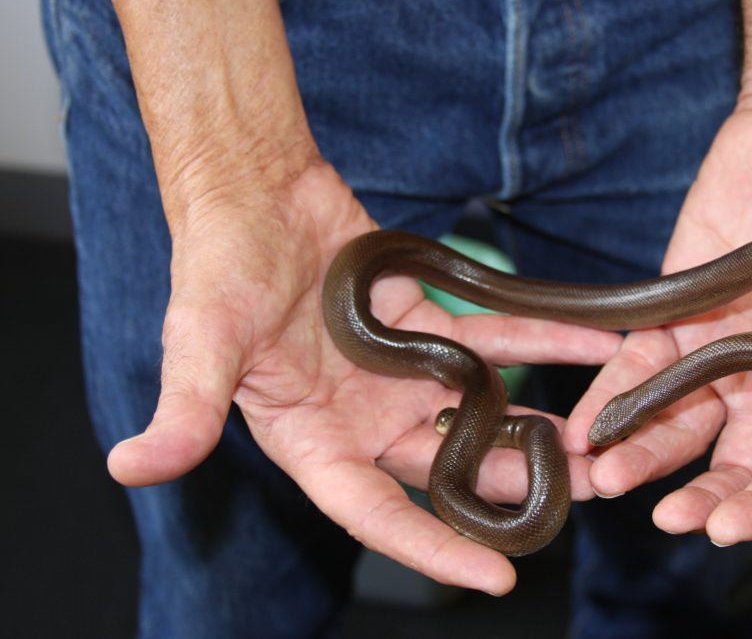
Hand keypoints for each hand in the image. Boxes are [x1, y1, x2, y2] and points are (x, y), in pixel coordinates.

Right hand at [107, 163, 622, 593]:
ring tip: (601, 441)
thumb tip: (131, 468)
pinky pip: (493, 337)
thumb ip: (185, 408)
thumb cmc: (218, 266)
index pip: (374, 513)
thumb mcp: (200, 342)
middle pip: (446, 468)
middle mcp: (364, 417)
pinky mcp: (426, 325)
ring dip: (537, 423)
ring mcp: (400, 374)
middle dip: (511, 487)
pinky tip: (592, 343)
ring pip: (478, 410)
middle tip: (582, 498)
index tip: (494, 577)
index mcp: (312, 440)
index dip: (430, 549)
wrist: (255, 193)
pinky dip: (541, 339)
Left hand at [563, 100, 751, 544]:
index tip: (732, 526)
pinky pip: (638, 367)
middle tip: (667, 518)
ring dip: (645, 454)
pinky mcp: (673, 316)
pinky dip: (612, 397)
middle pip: (738, 458)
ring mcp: (718, 348)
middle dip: (704, 495)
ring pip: (680, 422)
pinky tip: (587, 422)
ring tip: (604, 476)